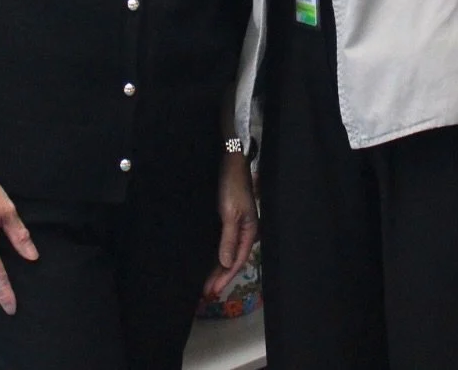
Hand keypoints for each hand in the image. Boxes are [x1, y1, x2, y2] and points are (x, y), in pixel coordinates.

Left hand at [201, 152, 257, 301]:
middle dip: (221, 277)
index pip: (238, 260)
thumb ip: (229, 238)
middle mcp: (245, 231)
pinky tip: (210, 263)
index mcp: (250, 231)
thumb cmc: (232, 187)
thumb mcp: (230, 213)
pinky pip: (223, 244)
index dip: (226, 277)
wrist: (230, 162)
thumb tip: (226, 263)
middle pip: (233, 259)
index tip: (213, 291)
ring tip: (206, 284)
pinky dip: (216, 256)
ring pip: (227, 253)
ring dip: (218, 269)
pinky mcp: (228, 220)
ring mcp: (237, 226)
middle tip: (207, 294)